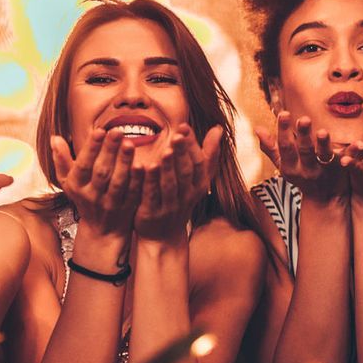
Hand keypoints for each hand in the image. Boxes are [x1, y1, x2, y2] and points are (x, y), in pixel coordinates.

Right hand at [50, 126, 140, 235]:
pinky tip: (143, 164)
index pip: (83, 165)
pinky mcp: (126, 209)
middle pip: (101, 172)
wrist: (102, 230)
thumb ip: (61, 159)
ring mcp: (110, 204)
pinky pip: (132, 193)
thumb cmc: (84, 198)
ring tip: (130, 144)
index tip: (99, 130)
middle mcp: (92, 196)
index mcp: (77, 186)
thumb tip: (54, 138)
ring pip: (118, 182)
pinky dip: (137, 179)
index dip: (91, 148)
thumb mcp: (68, 181)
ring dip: (124, 163)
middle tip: (117, 131)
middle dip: (109, 151)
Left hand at [132, 124, 219, 240]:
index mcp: (199, 185)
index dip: (192, 145)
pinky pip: (150, 195)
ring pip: (170, 184)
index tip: (184, 127)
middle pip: (186, 172)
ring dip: (168, 167)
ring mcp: (170, 206)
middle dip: (182, 153)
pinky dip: (148, 181)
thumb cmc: (181, 199)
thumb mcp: (198, 179)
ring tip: (165, 150)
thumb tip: (218, 128)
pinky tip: (144, 167)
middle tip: (177, 135)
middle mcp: (187, 196)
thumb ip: (207, 154)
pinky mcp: (152, 213)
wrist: (163, 235)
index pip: (198, 163)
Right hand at [256, 112, 346, 201]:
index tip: (283, 113)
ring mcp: (325, 170)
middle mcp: (307, 169)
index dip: (283, 131)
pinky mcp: (341, 171)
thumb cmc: (301, 176)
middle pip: (304, 151)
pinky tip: (360, 144)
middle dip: (303, 135)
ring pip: (324, 157)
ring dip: (323, 144)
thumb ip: (271, 147)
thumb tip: (256, 128)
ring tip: (323, 132)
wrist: (325, 200)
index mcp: (291, 166)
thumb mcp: (284, 165)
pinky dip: (353, 153)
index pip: (285, 148)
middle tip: (303, 118)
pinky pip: (348, 161)